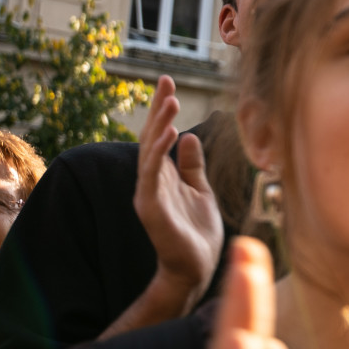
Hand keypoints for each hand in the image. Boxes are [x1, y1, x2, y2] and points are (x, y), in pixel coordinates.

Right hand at [132, 77, 223, 319]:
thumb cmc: (197, 231)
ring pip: (150, 151)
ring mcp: (148, 193)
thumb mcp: (199, 189)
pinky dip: (159, 152)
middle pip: (151, 137)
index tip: (169, 83)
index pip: (160, 135)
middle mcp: (152, 180)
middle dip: (158, 108)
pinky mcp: (150, 207)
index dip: (163, 109)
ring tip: (170, 101)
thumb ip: (191, 165)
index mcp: (164, 175)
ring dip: (159, 124)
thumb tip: (187, 135)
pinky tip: (169, 132)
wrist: (196, 267)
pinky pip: (152, 174)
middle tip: (166, 81)